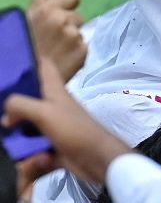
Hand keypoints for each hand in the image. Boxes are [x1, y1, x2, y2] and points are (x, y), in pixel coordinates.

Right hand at [2, 58, 129, 185]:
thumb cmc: (75, 130)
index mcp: (55, 91)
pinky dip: (24, 149)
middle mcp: (53, 105)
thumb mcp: (45, 112)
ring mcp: (53, 125)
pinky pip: (32, 145)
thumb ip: (21, 105)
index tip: (10, 57)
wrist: (97, 159)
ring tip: (3, 129)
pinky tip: (15, 152)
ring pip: (27, 122)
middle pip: (30, 96)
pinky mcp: (52, 144)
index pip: (44, 66)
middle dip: (12, 100)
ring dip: (15, 127)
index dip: (30, 58)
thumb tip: (6, 112)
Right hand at [28, 0, 85, 81]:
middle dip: (68, 25)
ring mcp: (76, 37)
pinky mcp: (83, 53)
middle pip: (77, 16)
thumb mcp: (26, 21)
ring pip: (79, 32)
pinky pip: (83, 47)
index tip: (63, 10)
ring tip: (55, 51)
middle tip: (53, 39)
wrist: (24, 79)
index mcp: (49, 10)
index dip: (69, 2)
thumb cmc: (20, 47)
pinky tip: (61, 60)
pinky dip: (75, 52)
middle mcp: (65, 21)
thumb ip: (39, 0)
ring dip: (71, 39)